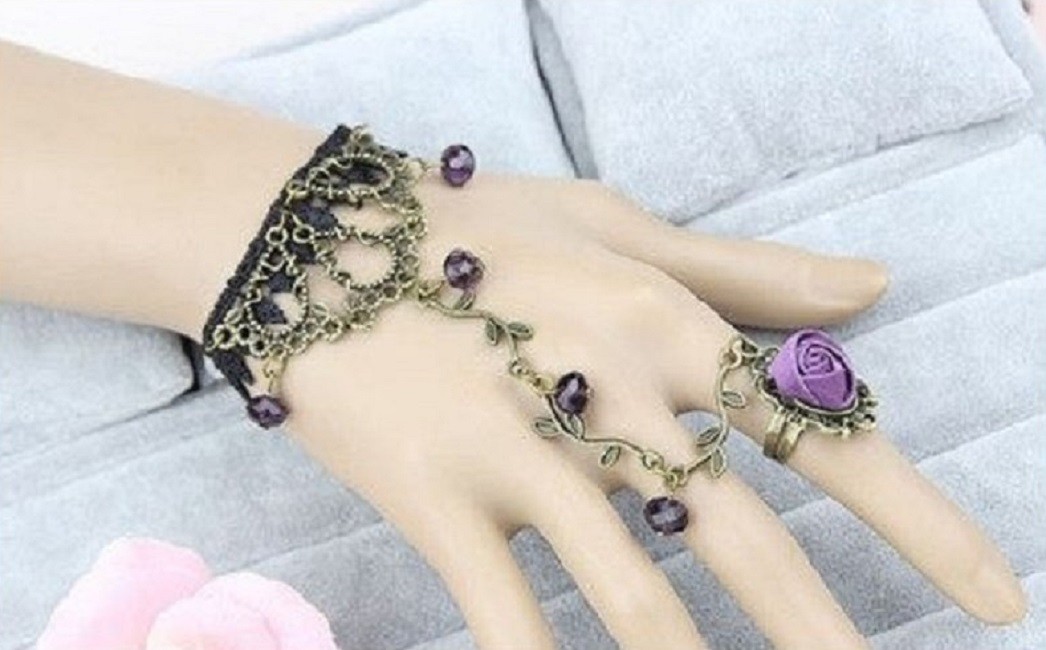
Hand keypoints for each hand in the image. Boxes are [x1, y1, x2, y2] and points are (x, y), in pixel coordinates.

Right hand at [272, 174, 1024, 648]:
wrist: (315, 239)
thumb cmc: (480, 231)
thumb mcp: (620, 227)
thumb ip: (746, 269)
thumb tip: (873, 288)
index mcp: (668, 323)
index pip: (821, 430)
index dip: (921, 521)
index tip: (996, 595)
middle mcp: (609, 389)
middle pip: (742, 537)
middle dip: (823, 632)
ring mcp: (519, 447)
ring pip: (632, 593)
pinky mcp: (435, 495)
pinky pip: (504, 613)